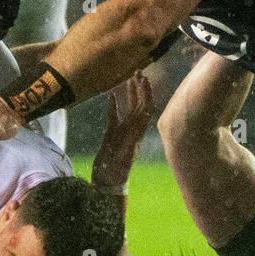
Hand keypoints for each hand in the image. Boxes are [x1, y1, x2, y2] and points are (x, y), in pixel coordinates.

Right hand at [93, 72, 158, 188]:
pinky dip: (113, 105)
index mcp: (136, 132)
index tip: (144, 78)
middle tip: (138, 71)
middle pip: (139, 104)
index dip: (146, 92)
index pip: (145, 107)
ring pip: (129, 108)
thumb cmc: (115, 172)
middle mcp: (132, 130)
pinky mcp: (112, 135)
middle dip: (140, 88)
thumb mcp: (124, 154)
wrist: (108, 184)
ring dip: (130, 93)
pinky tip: (110, 95)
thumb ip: (131, 138)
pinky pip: (114, 117)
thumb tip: (141, 123)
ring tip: (129, 78)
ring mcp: (122, 132)